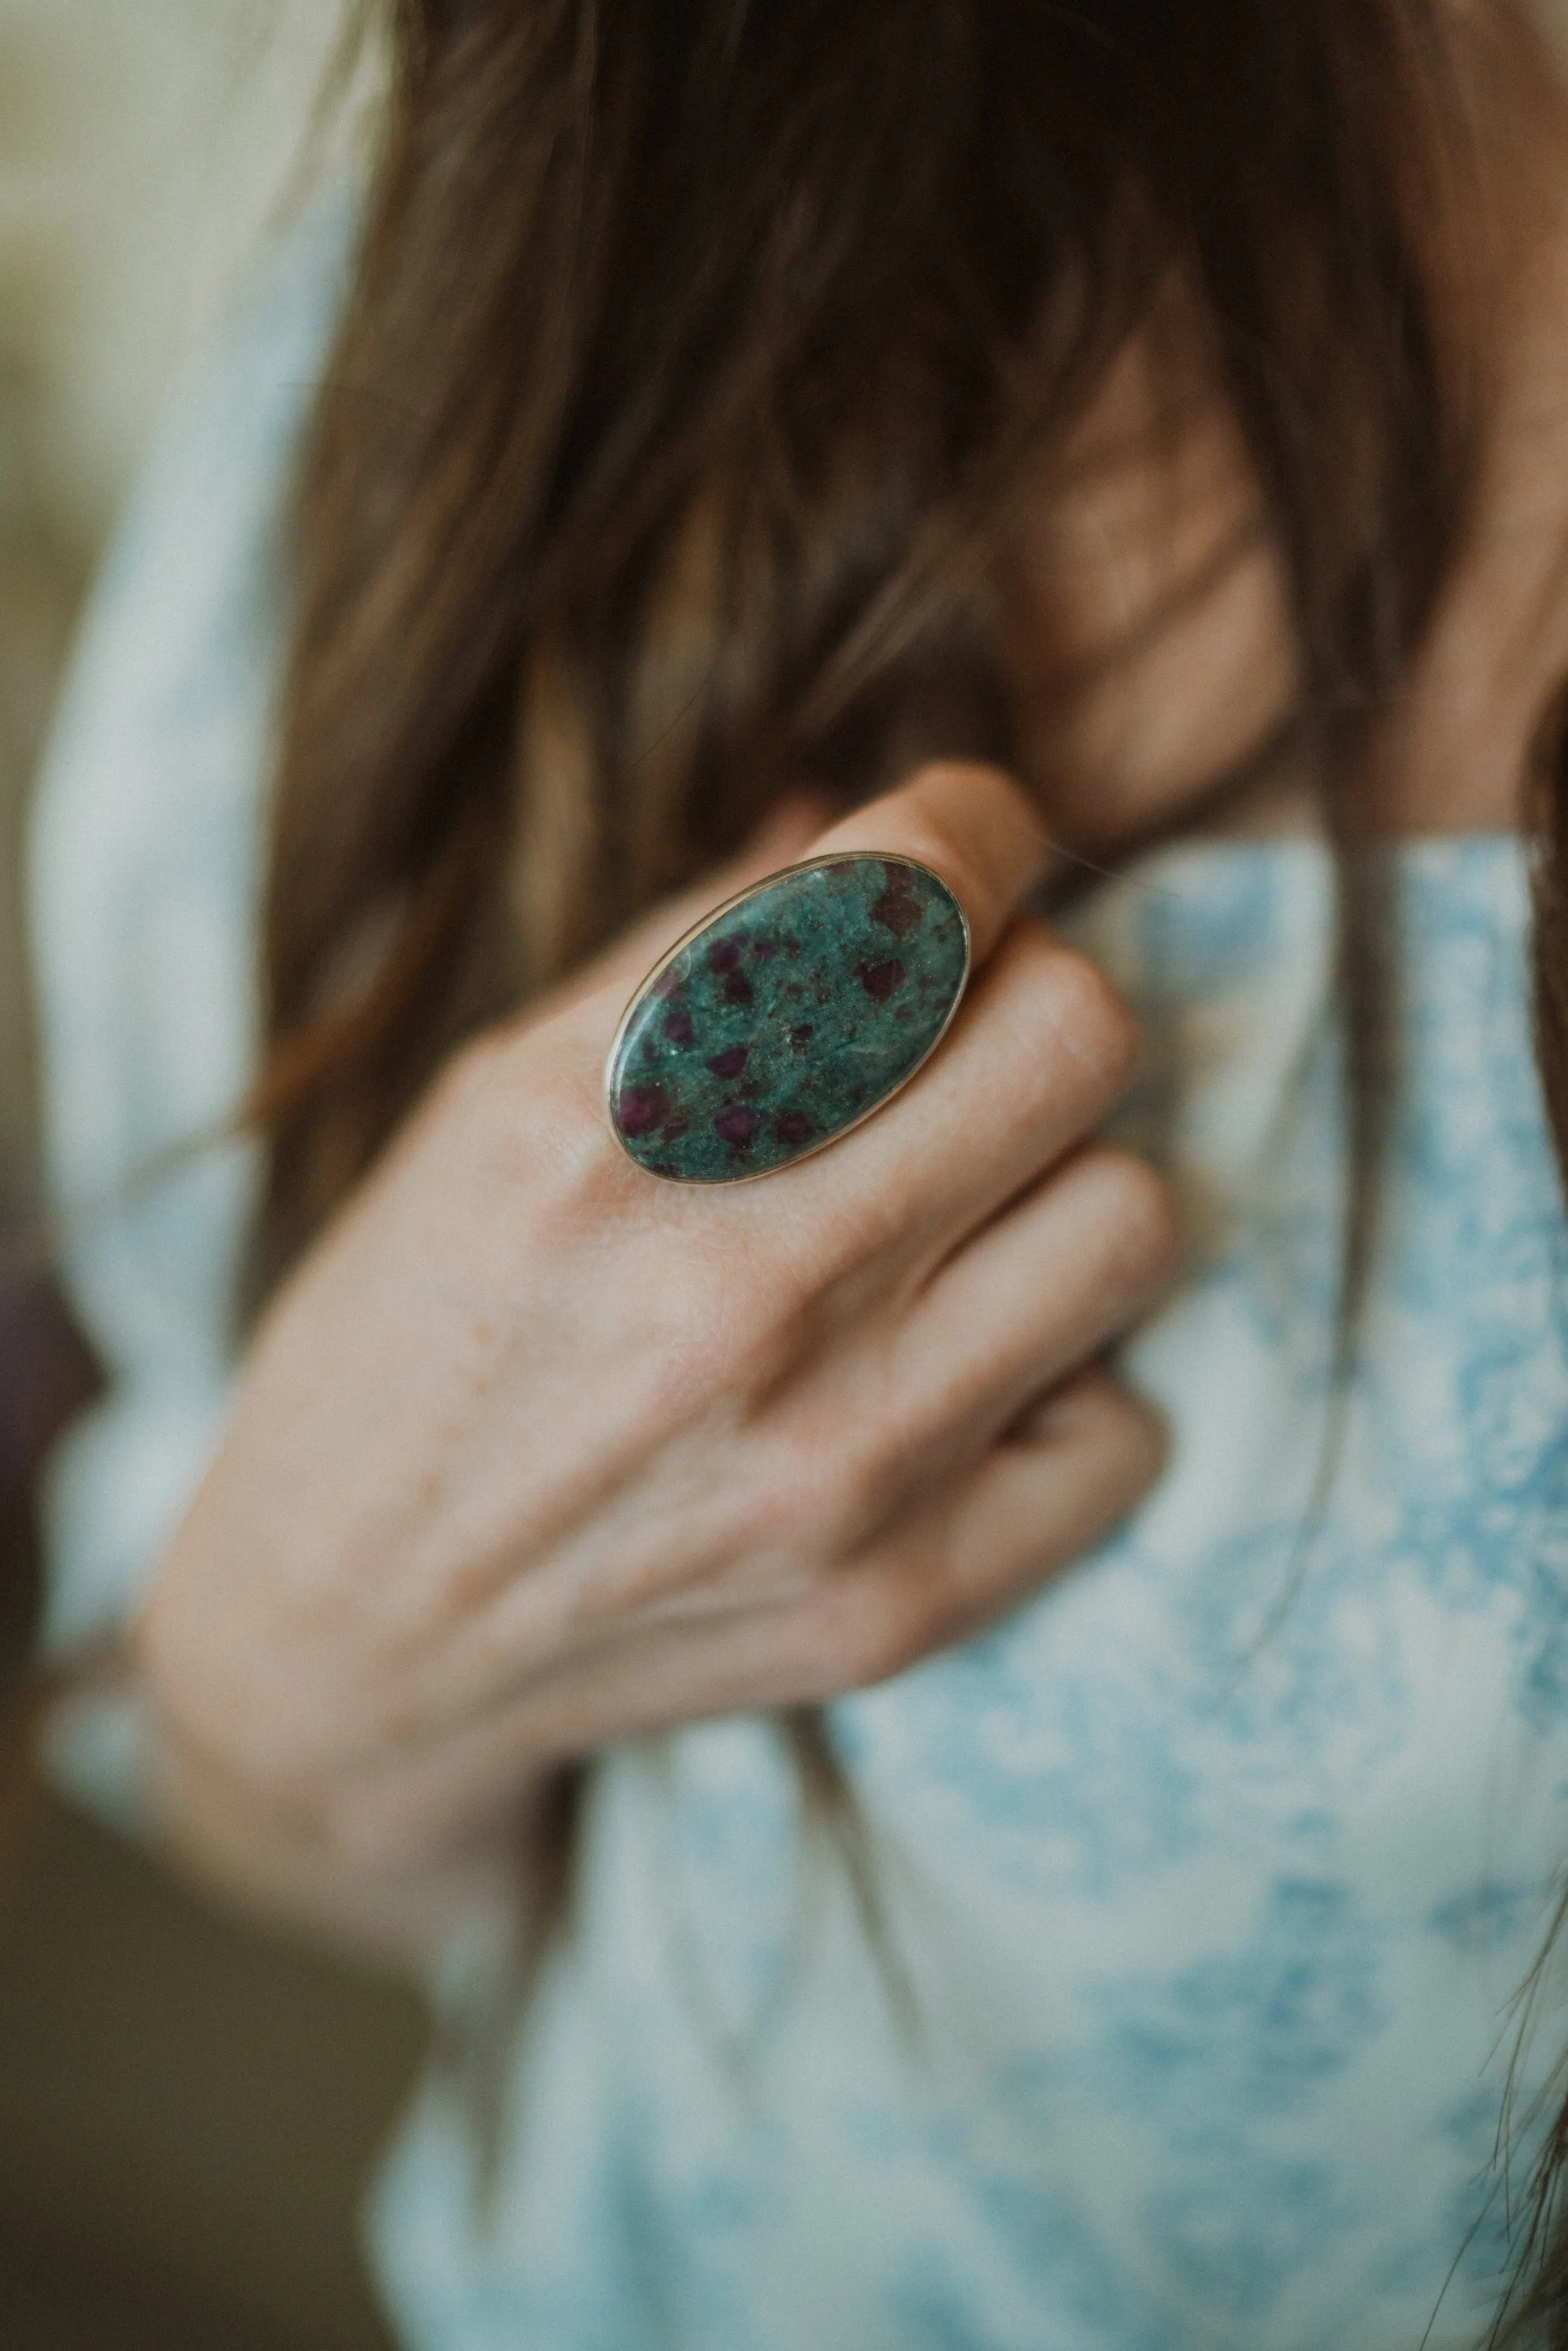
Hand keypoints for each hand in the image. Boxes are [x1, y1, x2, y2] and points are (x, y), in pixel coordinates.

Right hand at [137, 764, 1177, 1893]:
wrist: (353, 1640)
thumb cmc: (414, 1334)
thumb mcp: (487, 1100)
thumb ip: (690, 945)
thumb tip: (869, 814)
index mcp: (601, 1123)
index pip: (914, 895)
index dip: (979, 833)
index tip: (967, 854)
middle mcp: (731, 1288)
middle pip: (1078, 1033)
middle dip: (1038, 993)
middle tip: (965, 1038)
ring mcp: (832, 1462)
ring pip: (1135, 1215)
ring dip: (1062, 1184)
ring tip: (959, 1216)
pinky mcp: (900, 1599)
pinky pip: (1127, 1426)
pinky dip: (1059, 1387)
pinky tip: (950, 1381)